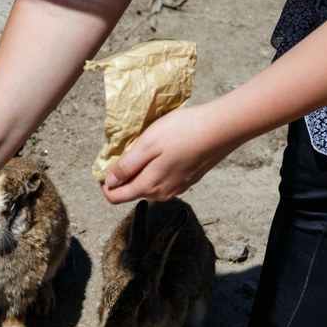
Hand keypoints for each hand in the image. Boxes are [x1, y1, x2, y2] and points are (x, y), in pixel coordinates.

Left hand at [101, 104, 239, 203]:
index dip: (105, 184)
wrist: (222, 129)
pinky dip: (156, 168)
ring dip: (140, 170)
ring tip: (144, 147)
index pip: (115, 197)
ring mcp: (177, 188)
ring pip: (149, 184)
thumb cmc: (182, 132)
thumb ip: (126, 166)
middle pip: (131, 191)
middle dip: (122, 176)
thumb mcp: (146, 145)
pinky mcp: (189, 179)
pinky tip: (164, 150)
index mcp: (149, 186)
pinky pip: (164, 178)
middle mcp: (162, 193)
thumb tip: (109, 182)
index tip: (104, 165)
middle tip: (124, 151)